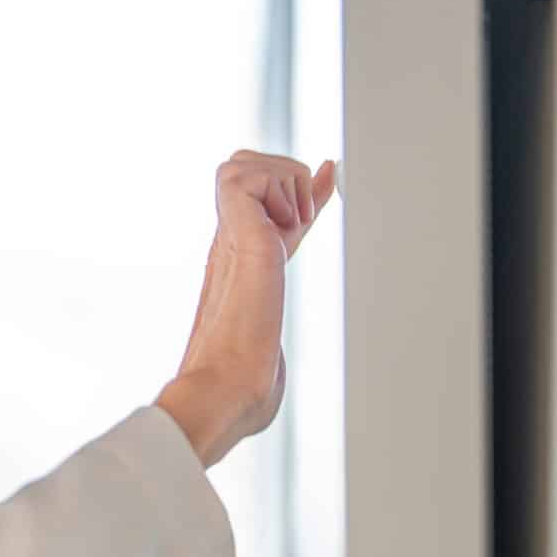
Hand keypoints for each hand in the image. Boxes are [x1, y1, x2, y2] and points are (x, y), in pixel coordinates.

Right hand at [158, 150, 338, 466]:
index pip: (267, 205)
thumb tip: (264, 378)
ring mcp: (228, 238)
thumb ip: (267, 355)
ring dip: (284, 184)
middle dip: (287, 177)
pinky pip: (246, 175)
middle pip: (244, 166)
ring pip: (244, 161)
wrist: (222, 395)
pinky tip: (282, 231)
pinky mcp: (237, 236)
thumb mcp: (267, 359)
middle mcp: (226, 244)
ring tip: (290, 232)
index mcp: (236, 267)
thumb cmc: (240, 393)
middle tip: (301, 228)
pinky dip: (276, 191)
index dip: (305, 186)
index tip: (334, 172)